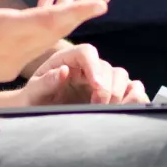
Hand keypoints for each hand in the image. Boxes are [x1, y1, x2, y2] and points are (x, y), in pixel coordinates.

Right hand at [0, 0, 108, 83]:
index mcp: (4, 31)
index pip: (51, 20)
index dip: (79, 10)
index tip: (102, 2)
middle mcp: (12, 52)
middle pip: (56, 32)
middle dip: (80, 14)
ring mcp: (10, 65)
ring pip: (46, 42)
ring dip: (62, 21)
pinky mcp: (5, 70)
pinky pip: (33, 50)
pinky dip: (44, 32)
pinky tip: (47, 12)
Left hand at [28, 35, 147, 105]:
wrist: (39, 114)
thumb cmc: (33, 101)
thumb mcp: (32, 93)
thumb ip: (45, 82)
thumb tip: (63, 71)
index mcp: (67, 59)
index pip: (86, 52)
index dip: (94, 67)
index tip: (97, 87)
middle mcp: (87, 66)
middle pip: (107, 67)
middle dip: (107, 87)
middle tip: (98, 106)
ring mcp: (101, 79)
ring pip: (121, 76)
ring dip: (119, 93)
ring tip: (106, 110)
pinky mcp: (112, 93)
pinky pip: (131, 88)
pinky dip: (134, 96)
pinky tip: (125, 108)